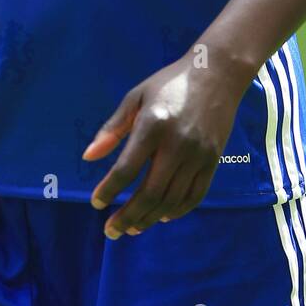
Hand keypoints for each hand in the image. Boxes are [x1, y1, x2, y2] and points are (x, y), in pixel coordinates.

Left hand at [83, 47, 245, 237]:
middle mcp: (177, 144)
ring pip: (171, 200)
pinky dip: (177, 212)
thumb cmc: (169, 84)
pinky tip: (161, 217)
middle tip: (110, 231)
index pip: (127, 168)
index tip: (95, 203)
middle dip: (127, 215)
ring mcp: (198, 156)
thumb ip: (112, 128)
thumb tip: (88, 157)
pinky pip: (194, 196)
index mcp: (153, 125)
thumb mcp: (136, 96)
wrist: (216, 74)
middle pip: (150, 192)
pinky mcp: (213, 162)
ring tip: (131, 228)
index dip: (109, 190)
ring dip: (149, 219)